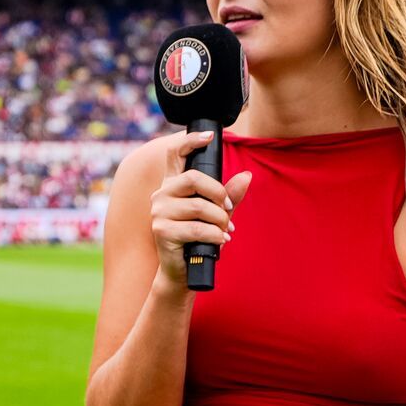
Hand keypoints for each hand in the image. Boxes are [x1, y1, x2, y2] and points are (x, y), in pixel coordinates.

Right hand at [150, 129, 252, 288]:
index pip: (176, 154)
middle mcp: (162, 194)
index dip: (191, 141)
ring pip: (199, 206)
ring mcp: (159, 212)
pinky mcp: (162, 231)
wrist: (184, 270)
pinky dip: (215, 235)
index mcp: (173, 185)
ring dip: (220, 220)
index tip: (209, 136)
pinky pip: (198, 228)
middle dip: (218, 193)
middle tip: (227, 209)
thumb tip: (246, 175)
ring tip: (224, 230)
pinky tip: (220, 240)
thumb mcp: (216, 213)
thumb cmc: (199, 238)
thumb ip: (229, 195)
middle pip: (193, 178)